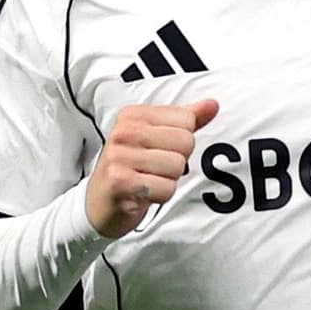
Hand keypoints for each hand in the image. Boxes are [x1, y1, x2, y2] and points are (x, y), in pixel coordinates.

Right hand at [85, 96, 218, 239]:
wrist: (97, 204)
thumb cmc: (130, 168)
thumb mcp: (154, 138)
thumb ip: (184, 120)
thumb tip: (213, 104)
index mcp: (133, 115)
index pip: (186, 120)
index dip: (181, 142)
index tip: (158, 150)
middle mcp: (123, 132)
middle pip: (185, 142)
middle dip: (177, 162)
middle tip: (153, 168)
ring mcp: (120, 157)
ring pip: (177, 167)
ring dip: (168, 180)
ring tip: (148, 180)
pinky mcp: (121, 182)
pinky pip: (166, 188)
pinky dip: (161, 196)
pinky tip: (144, 193)